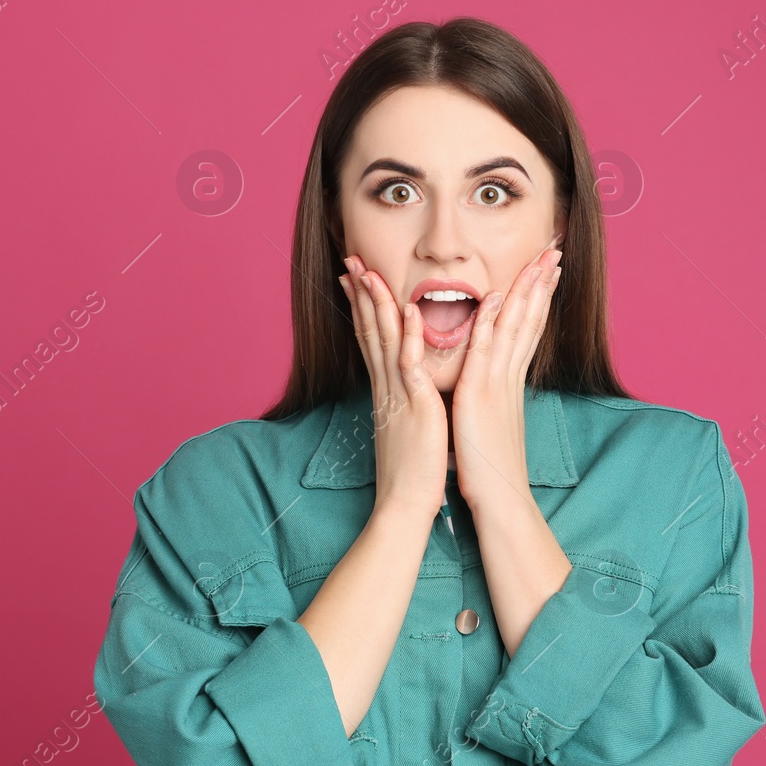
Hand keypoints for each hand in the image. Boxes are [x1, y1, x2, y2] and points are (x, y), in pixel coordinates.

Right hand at [339, 255, 448, 524]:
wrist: (406, 503)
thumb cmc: (411, 471)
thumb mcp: (405, 427)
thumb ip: (403, 404)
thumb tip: (405, 392)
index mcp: (386, 391)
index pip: (371, 340)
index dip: (362, 308)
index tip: (355, 280)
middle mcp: (386, 387)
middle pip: (370, 331)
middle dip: (361, 294)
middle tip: (351, 261)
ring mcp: (398, 394)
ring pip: (384, 339)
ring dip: (377, 303)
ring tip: (368, 271)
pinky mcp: (414, 406)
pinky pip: (409, 365)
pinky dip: (409, 335)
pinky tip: (407, 310)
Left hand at [450, 235, 563, 515]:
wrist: (500, 500)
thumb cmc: (491, 467)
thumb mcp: (492, 421)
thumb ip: (493, 398)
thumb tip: (493, 387)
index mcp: (509, 382)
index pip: (528, 329)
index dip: (538, 297)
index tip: (547, 270)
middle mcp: (508, 377)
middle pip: (530, 320)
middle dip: (542, 283)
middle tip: (554, 251)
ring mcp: (496, 384)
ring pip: (514, 328)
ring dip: (525, 291)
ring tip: (539, 261)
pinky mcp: (479, 396)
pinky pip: (485, 352)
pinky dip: (489, 323)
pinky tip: (495, 297)